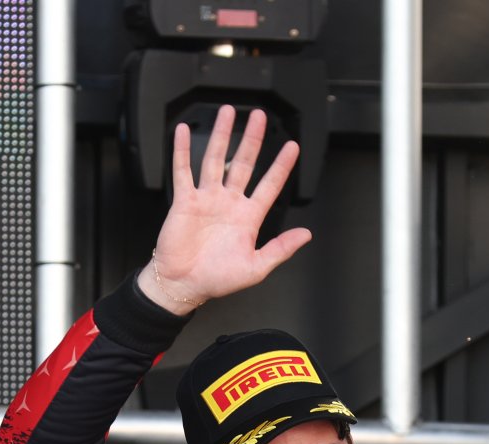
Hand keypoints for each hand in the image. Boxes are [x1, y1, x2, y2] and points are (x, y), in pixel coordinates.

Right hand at [136, 105, 311, 314]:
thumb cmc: (216, 279)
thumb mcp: (256, 268)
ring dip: (222, 135)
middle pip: (244, 163)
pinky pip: (183, 171)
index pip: (269, 185)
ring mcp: (207, 199)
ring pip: (216, 159)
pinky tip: (184, 132)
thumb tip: (305, 235)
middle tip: (260, 117)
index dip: (281, 166)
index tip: (292, 147)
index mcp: (248, 218)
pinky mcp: (185, 201)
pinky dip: (182, 151)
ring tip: (228, 112)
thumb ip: (281, 249)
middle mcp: (229, 204)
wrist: (184, 285)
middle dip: (252, 139)